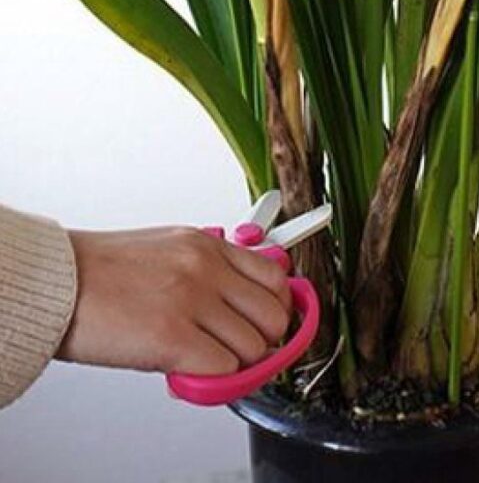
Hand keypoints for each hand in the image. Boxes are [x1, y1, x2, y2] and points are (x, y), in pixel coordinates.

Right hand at [57, 227, 291, 375]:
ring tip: (208, 359)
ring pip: (254, 347)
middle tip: (241, 349)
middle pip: (275, 315)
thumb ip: (209, 269)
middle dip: (263, 340)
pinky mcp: (172, 337)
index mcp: (207, 244)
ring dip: (236, 363)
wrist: (59, 282)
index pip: (276, 276)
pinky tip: (190, 368)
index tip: (269, 322)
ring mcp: (192, 300)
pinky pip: (224, 369)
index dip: (277, 307)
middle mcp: (206, 268)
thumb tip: (241, 301)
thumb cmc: (104, 271)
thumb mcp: (169, 249)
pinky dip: (213, 377)